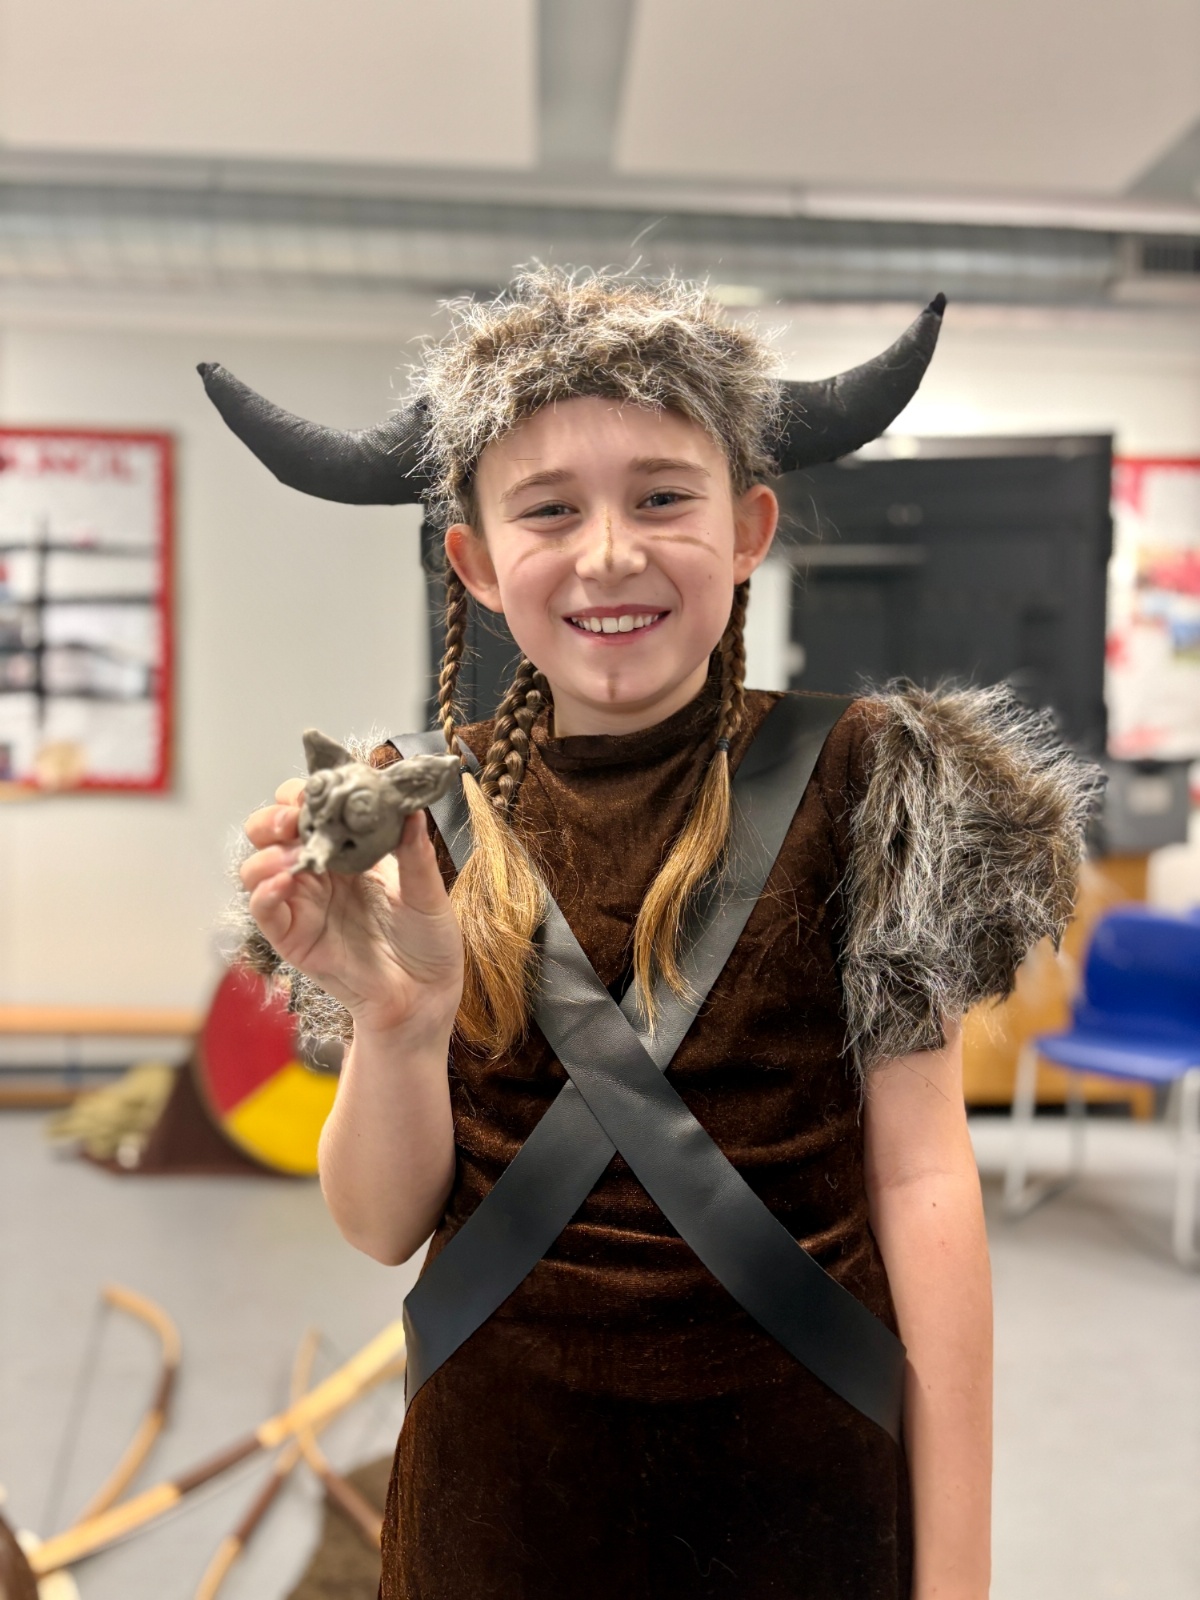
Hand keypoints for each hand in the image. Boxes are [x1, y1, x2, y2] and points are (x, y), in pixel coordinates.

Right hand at [240, 778, 463, 1038]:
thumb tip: (412, 808)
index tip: (320, 786)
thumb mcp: (427, 892)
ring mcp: (301, 903)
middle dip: (276, 816)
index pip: (312, 809)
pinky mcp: (292, 936)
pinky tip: (285, 881)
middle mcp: (318, 872)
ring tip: (295, 853)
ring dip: (268, 852)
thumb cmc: (427, 942)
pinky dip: (266, 890)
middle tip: (296, 816)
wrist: (423, 996)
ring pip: (257, 866)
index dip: (307, 793)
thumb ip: (415, 853)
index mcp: (349, 851)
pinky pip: (264, 909)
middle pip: (272, 831)